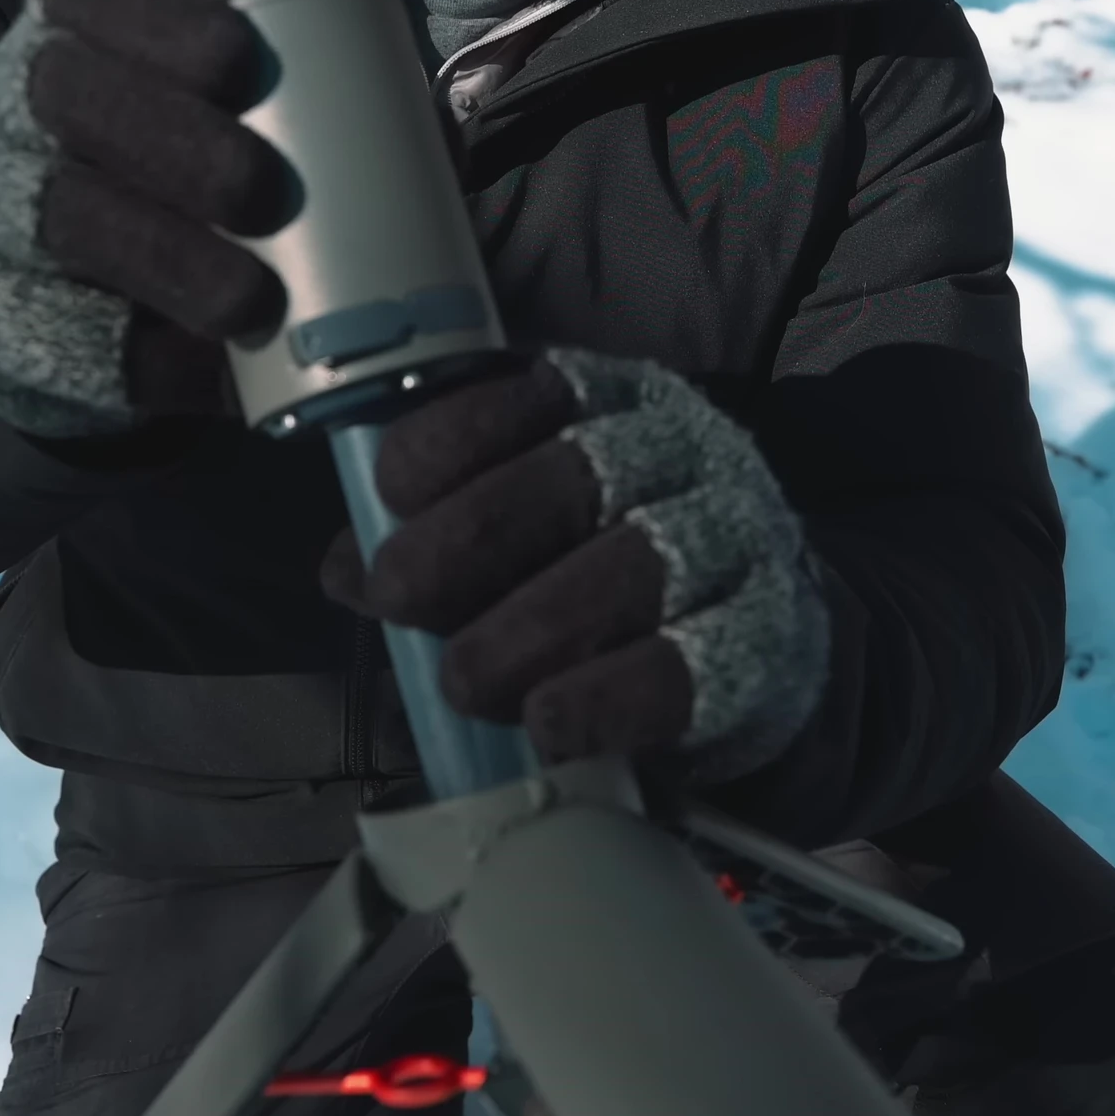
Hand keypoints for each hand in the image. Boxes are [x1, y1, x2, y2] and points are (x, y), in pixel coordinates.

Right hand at [0, 0, 292, 437]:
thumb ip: (319, 101)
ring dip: (166, 256)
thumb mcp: (228, 116)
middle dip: (169, 136)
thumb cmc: (187, 180)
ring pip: (62, 217)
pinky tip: (221, 372)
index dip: (156, 16)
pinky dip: (154, 357)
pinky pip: (74, 336)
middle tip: (262, 188)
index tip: (237, 57)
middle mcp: (21, 108)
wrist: (80, 301)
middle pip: (67, 94)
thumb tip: (438, 137)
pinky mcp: (10, 321)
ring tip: (254, 298)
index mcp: (80, 31)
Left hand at [322, 351, 829, 781]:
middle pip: (572, 478)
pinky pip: (688, 666)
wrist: (767, 646)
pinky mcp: (772, 636)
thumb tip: (342, 565)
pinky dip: (606, 698)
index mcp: (611, 404)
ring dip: (527, 631)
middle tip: (399, 597)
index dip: (450, 439)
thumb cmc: (606, 579)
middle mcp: (682, 451)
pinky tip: (550, 722)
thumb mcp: (523, 538)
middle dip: (467, 539)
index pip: (530, 394)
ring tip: (464, 683)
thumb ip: (434, 538)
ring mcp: (737, 537)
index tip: (389, 493)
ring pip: (632, 569)